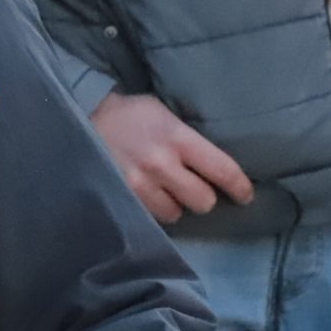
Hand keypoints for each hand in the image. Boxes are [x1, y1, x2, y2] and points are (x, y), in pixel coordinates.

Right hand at [90, 92, 252, 223]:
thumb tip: (214, 165)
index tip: (245, 195)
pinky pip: (150, 216)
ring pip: (176, 214)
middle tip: (196, 190)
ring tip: (167, 192)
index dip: (240, 187)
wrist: (85, 115)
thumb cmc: (132, 114)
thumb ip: (188, 140)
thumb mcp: (166, 116)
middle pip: (203, 201)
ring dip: (176, 206)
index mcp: (178, 138)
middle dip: (203, 197)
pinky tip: (150, 196)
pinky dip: (154, 209)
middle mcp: (161, 164)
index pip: (223, 170)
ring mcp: (139, 184)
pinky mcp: (122, 197)